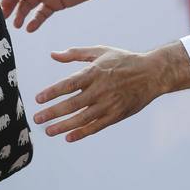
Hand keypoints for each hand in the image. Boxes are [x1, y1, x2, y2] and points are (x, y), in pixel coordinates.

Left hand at [32, 44, 189, 141]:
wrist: (152, 73)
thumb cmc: (123, 60)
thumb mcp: (100, 51)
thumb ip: (75, 53)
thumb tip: (53, 54)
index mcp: (94, 72)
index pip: (68, 84)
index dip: (52, 92)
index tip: (38, 99)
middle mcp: (100, 89)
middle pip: (72, 104)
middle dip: (52, 113)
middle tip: (37, 119)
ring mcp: (109, 104)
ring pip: (82, 118)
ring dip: (63, 126)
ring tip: (48, 131)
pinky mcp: (117, 115)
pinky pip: (96, 126)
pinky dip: (82, 133)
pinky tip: (68, 137)